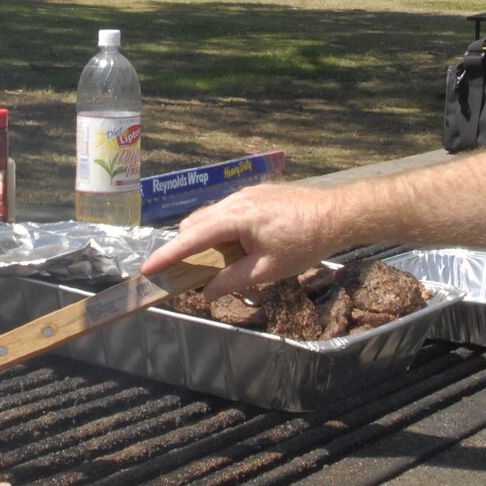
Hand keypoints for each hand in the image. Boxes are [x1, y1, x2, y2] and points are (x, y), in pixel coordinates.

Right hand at [142, 183, 346, 296]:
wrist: (338, 214)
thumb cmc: (305, 242)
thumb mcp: (268, 269)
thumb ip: (234, 280)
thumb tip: (208, 292)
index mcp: (235, 217)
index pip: (191, 238)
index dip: (167, 254)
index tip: (148, 269)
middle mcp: (235, 200)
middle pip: (195, 224)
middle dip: (182, 247)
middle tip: (177, 272)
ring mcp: (246, 194)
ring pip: (210, 216)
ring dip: (202, 238)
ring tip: (207, 263)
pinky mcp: (256, 194)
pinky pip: (226, 211)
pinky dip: (219, 229)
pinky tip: (231, 246)